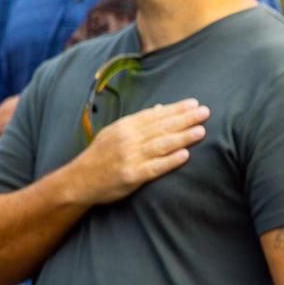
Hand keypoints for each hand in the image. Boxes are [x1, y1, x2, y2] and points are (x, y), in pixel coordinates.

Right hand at [66, 100, 209, 205]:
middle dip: (185, 119)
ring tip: (201, 131)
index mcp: (125, 127)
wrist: (78, 181)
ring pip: (161, 145)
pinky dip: (170, 161)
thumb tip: (160, 108)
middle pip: (161, 127)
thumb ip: (138, 122)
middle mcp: (127, 139)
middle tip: (205, 112)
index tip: (194, 103)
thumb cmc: (100, 156)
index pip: (155, 115)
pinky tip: (185, 155)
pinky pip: (154, 168)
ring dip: (182, 137)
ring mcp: (129, 158)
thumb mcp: (114, 133)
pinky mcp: (130, 176)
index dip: (176, 109)